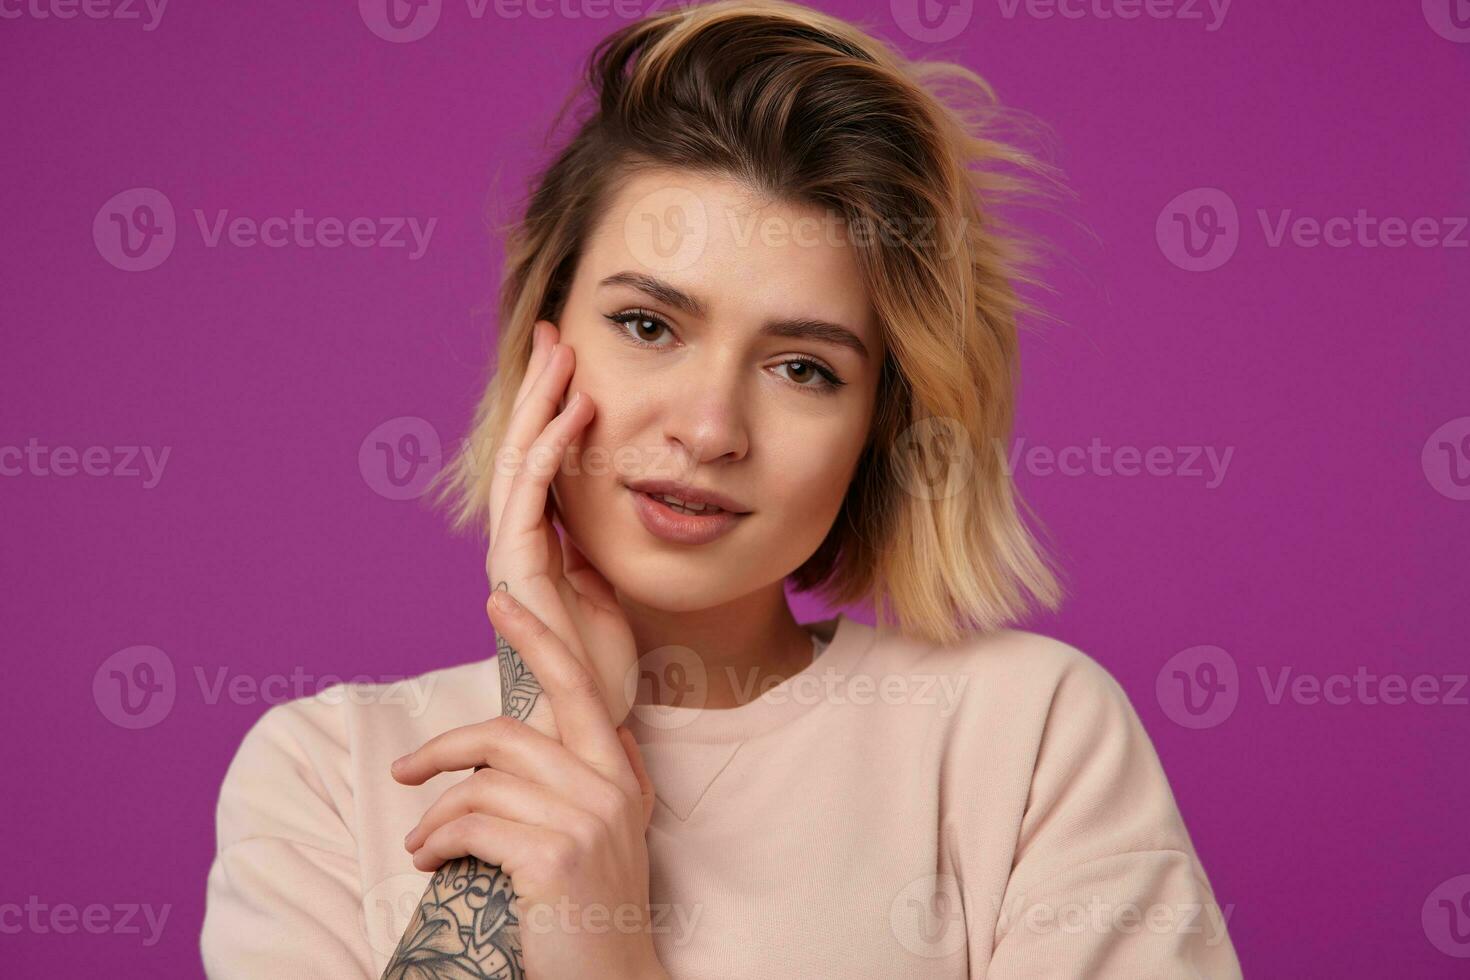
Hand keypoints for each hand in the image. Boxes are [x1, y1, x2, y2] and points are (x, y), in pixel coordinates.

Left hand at [394, 592, 663, 979]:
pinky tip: (429, 861)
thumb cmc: (597, 909)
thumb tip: (606, 729)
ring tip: (422, 843)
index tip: (498, 600)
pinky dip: (438, 841)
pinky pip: (473, 826)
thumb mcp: (619, 834)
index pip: (577, 685)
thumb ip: (615, 777)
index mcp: (619, 773)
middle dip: (444, 747)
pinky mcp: (555, 856)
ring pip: (482, 785)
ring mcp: (585, 820)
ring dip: (435, 815)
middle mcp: (608, 787)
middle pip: (508, 734)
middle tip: (403, 771)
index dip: (537, 638)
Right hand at [489, 319, 638, 738]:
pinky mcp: (520, 571)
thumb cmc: (599, 665)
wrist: (586, 723)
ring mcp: (513, 556)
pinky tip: (573, 412)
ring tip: (562, 353)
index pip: (538, 460)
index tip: (570, 361)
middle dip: (537, 389)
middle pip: (520, 449)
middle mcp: (517, 542)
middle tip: (554, 333)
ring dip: (541, 404)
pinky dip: (551, 451)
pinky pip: (532, 497)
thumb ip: (596, 546)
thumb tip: (611, 504)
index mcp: (538, 542)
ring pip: (519, 462)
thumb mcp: (606, 587)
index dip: (550, 408)